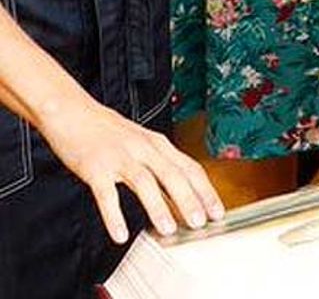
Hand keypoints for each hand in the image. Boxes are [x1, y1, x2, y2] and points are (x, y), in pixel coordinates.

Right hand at [37, 95, 223, 243]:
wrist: (73, 111)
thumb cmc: (108, 130)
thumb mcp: (142, 142)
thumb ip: (159, 164)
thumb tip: (179, 193)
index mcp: (158, 144)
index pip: (190, 167)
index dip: (205, 190)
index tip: (217, 211)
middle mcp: (143, 148)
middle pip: (173, 174)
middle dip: (190, 200)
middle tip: (201, 223)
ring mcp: (120, 157)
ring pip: (145, 182)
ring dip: (158, 207)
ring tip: (169, 230)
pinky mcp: (95, 168)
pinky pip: (107, 194)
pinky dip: (114, 216)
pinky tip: (120, 234)